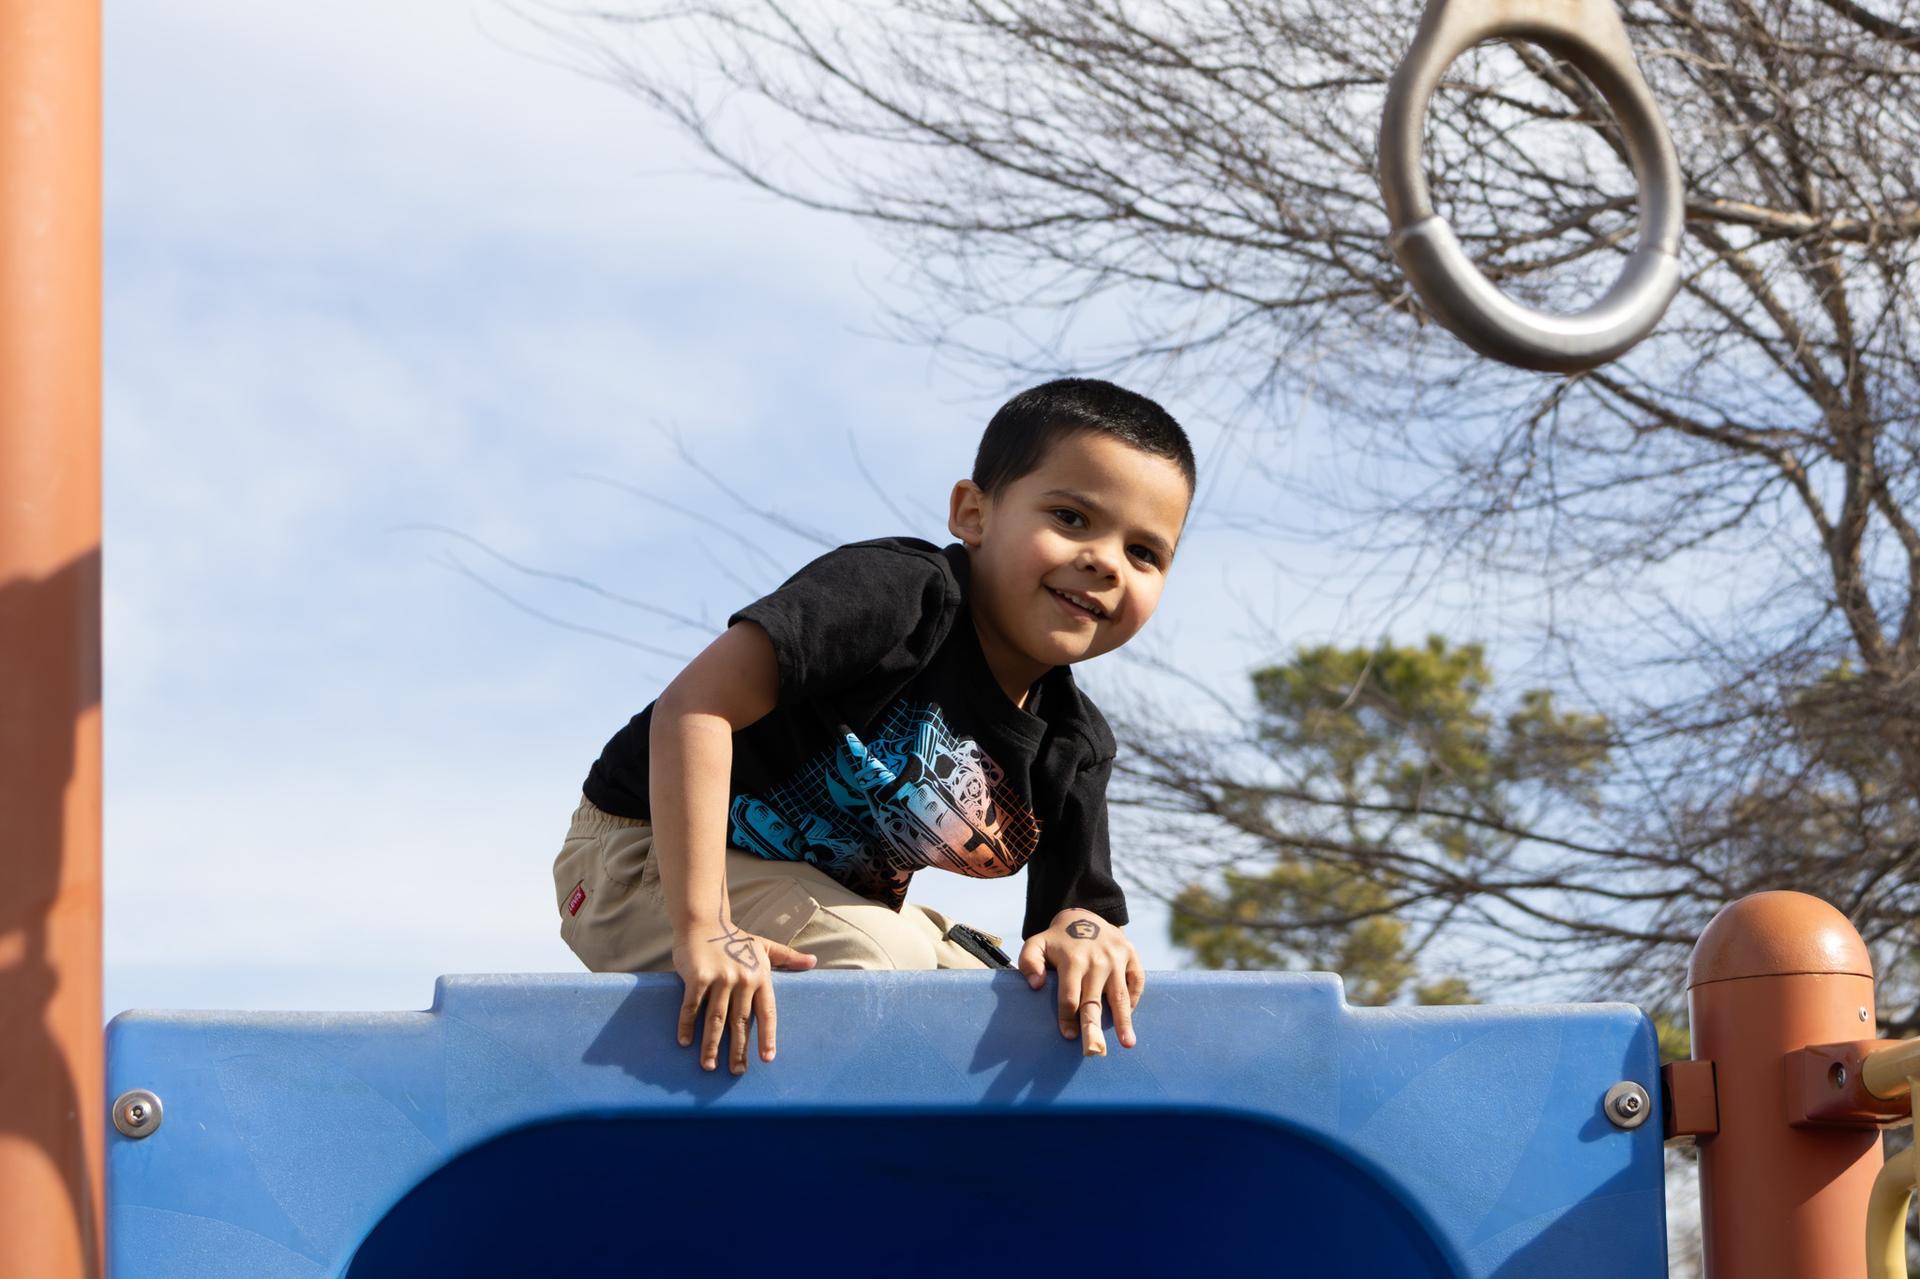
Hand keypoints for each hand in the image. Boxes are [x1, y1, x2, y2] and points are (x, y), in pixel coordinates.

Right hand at [672, 914, 815, 1073]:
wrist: (703, 921)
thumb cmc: (734, 938)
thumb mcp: (764, 946)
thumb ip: (788, 957)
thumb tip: (813, 962)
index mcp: (760, 975)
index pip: (767, 1012)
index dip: (767, 1036)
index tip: (767, 1058)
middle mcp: (742, 978)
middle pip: (740, 1021)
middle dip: (738, 1049)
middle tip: (736, 1072)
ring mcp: (720, 977)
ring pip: (716, 1018)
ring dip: (712, 1045)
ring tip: (709, 1065)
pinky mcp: (697, 976)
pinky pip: (692, 1006)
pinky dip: (687, 1025)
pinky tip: (685, 1042)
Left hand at [1018, 909, 1144, 1054]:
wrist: (1084, 915)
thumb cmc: (1057, 940)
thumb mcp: (1036, 944)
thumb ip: (1029, 962)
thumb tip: (1036, 985)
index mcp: (1072, 960)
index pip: (1070, 996)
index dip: (1067, 1017)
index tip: (1068, 1036)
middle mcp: (1097, 961)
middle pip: (1094, 1001)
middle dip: (1094, 1028)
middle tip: (1095, 1051)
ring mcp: (1117, 958)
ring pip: (1120, 995)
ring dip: (1124, 1021)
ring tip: (1128, 1043)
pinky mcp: (1131, 955)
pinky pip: (1136, 982)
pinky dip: (1134, 1000)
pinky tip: (1129, 1018)